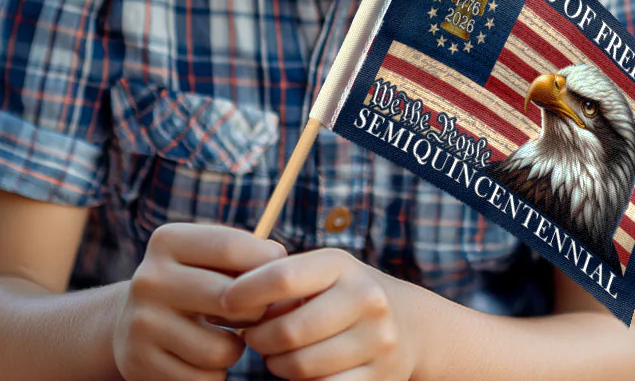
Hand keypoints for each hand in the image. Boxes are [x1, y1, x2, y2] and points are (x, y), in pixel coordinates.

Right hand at [113, 222, 285, 380]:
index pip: (231, 248)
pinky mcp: (140, 364)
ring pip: (221, 349)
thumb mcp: (204, 257)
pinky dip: (214, 374)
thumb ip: (243, 253)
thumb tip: (278, 257)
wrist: (131, 324)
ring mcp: (142, 324)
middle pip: (230, 299)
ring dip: (235, 350)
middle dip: (255, 312)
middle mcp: (149, 279)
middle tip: (253, 315)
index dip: (265, 266)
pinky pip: (204, 380)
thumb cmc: (189, 283)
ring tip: (224, 339)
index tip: (274, 279)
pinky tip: (201, 360)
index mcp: (167, 241)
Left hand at [220, 248, 418, 380]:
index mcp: (341, 264)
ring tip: (275, 353)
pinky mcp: (379, 378)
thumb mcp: (322, 273)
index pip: (283, 276)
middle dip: (259, 338)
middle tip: (252, 336)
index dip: (246, 292)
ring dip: (276, 364)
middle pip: (288, 330)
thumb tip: (225, 300)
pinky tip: (300, 368)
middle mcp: (365, 298)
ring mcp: (377, 341)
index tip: (224, 303)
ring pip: (302, 366)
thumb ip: (280, 280)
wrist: (410, 325)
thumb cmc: (344, 294)